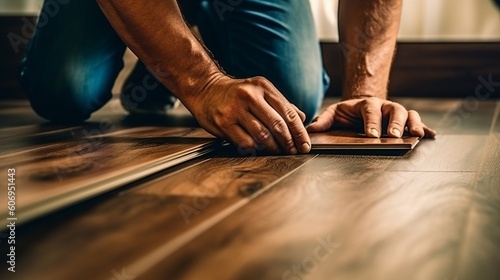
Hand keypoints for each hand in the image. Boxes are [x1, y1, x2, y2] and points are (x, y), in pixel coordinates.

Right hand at [187, 75, 310, 153]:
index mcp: (263, 87)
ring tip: (277, 151)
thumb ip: (281, 104)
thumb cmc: (235, 93)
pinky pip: (246, 142)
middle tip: (294, 151)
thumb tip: (302, 117)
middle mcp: (249, 96)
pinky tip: (258, 148)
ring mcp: (235, 110)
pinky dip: (256, 149)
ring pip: (263, 135)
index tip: (305, 144)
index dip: (299, 132)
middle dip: (289, 142)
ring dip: (273, 148)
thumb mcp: (259, 91)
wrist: (205, 89)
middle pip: (277, 125)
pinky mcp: (224, 123)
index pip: (288, 112)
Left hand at [307, 97, 436, 137]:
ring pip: (409, 114)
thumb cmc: (346, 114)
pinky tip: (432, 136)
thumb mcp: (333, 114)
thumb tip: (310, 129)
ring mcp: (396, 113)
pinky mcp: (405, 122)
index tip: (372, 135)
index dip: (372, 122)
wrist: (360, 108)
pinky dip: (426, 129)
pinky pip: (418, 123)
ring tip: (417, 135)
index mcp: (367, 104)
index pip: (370, 111)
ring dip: (414, 123)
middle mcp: (385, 106)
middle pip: (394, 110)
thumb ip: (323, 120)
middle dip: (395, 123)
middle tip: (395, 136)